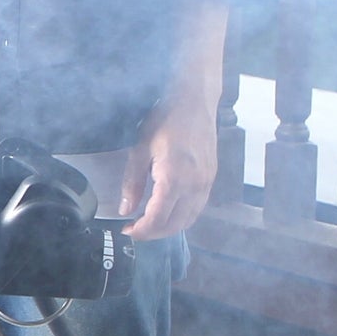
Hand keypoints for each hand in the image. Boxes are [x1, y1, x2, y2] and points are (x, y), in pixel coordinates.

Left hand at [121, 91, 217, 240]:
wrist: (194, 102)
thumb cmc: (165, 120)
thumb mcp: (139, 149)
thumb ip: (132, 183)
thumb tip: (126, 209)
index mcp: (174, 177)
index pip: (158, 218)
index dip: (142, 231)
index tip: (127, 231)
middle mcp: (194, 184)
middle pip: (175, 224)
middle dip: (153, 234)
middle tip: (134, 231)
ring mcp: (206, 182)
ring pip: (189, 219)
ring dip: (168, 229)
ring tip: (148, 226)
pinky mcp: (210, 179)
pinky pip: (198, 208)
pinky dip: (182, 218)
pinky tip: (168, 214)